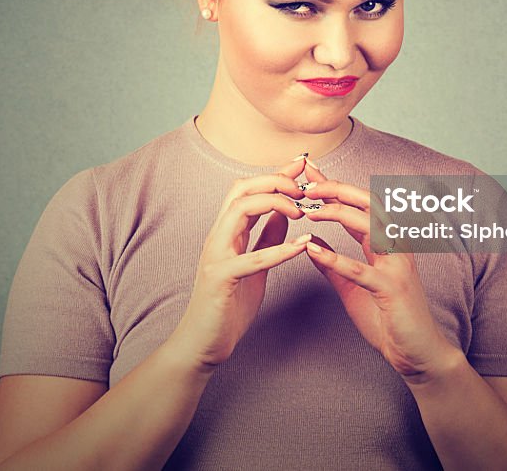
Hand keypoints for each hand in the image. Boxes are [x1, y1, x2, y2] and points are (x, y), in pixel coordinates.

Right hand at [167, 157, 311, 371]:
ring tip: (302, 212)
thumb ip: (266, 238)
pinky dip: (280, 249)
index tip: (302, 164)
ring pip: (240, 210)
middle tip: (304, 188)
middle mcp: (217, 237)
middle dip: (275, 180)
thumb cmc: (227, 305)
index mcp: (226, 232)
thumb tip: (285, 212)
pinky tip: (303, 246)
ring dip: (275, 203)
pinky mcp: (221, 279)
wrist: (202, 343)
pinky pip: (253, 257)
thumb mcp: (254, 265)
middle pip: (241, 189)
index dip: (275, 173)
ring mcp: (216, 256)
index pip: (247, 189)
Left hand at [301, 161, 464, 382]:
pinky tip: (312, 250)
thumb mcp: (353, 287)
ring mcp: (396, 266)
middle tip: (306, 182)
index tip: (307, 171)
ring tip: (308, 209)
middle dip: (337, 188)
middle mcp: (394, 247)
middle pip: (367, 205)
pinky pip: (361, 269)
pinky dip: (335, 258)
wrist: (417, 353)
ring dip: (337, 213)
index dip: (333, 187)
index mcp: (385, 244)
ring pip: (369, 226)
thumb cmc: (389, 319)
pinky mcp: (392, 289)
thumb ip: (333, 265)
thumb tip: (309, 242)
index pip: (357, 206)